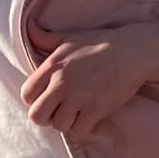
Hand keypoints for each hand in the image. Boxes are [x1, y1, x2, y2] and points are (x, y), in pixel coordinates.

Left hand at [20, 19, 145, 137]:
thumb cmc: (99, 43)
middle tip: (59, 110)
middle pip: (37, 116)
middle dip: (47, 116)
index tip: (46, 98)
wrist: (131, 51)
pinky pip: (79, 131)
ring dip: (67, 122)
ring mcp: (78, 97)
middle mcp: (62, 82)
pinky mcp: (95, 109)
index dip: (34, 100)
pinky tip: (89, 116)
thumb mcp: (68, 38)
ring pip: (59, 125)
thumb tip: (30, 27)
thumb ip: (45, 38)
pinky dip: (84, 127)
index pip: (27, 94)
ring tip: (76, 112)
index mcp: (52, 65)